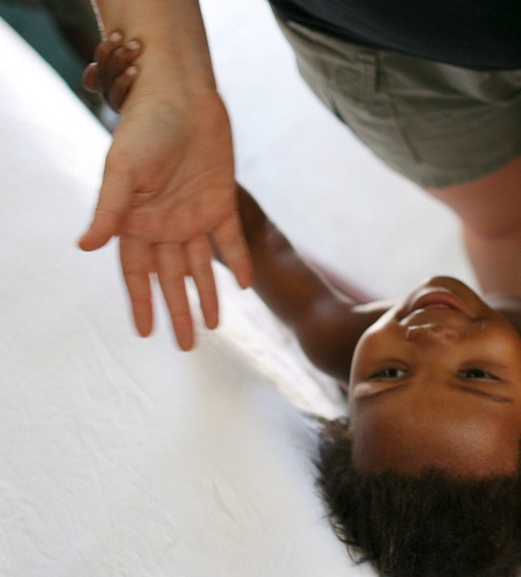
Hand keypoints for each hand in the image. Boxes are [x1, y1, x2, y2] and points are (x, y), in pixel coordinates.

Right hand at [78, 34, 252, 350]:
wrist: (182, 95)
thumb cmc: (144, 126)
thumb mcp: (122, 169)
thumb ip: (109, 209)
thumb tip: (84, 246)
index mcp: (135, 220)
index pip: (138, 273)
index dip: (142, 302)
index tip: (147, 333)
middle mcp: (164, 223)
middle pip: (171, 277)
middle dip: (178, 310)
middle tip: (186, 345)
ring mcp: (194, 214)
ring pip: (201, 265)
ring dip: (207, 295)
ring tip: (212, 327)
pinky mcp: (222, 201)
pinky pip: (231, 239)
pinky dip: (239, 261)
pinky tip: (245, 286)